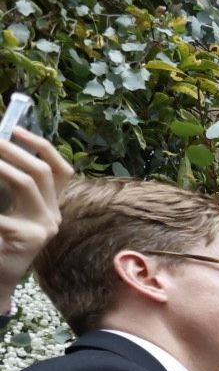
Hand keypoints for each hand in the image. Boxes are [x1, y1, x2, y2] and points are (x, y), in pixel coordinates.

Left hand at [0, 128, 73, 308]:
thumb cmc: (1, 241)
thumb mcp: (9, 210)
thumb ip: (11, 187)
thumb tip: (2, 151)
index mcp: (50, 206)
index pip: (60, 170)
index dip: (41, 146)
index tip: (15, 129)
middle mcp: (53, 215)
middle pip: (43, 172)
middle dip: (14, 150)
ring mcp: (44, 227)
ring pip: (29, 183)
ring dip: (3, 166)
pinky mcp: (30, 238)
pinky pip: (4, 212)